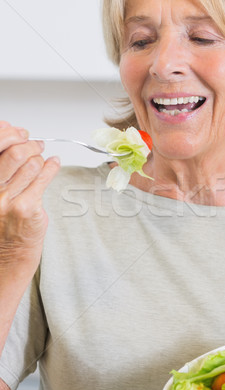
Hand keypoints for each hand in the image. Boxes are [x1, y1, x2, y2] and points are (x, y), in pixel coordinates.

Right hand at [0, 121, 59, 274]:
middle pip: (13, 153)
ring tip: (43, 156)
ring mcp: (8, 200)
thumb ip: (1, 171)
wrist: (7, 258)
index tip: (18, 132)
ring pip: (30, 164)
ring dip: (40, 157)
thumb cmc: (1, 226)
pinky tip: (54, 163)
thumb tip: (10, 140)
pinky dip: (51, 167)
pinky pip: (43, 178)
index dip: (8, 135)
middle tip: (35, 143)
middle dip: (28, 144)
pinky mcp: (27, 208)